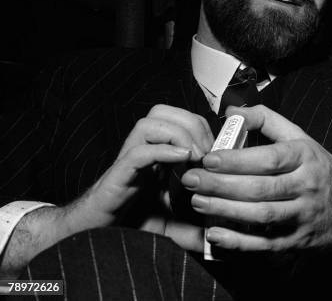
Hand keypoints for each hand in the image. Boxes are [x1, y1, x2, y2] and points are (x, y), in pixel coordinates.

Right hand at [68, 105, 212, 236]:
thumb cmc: (127, 226)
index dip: (201, 127)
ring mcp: (128, 162)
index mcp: (157, 155)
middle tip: (207, 152)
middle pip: (163, 112)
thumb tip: (211, 235)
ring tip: (194, 156)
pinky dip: (161, 151)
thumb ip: (189, 228)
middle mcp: (142, 151)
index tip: (217, 151)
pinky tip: (181, 160)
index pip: (178, 119)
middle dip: (192, 124)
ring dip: (178, 133)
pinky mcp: (116, 178)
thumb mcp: (168, 224)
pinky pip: (137, 153)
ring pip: (148, 123)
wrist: (92, 239)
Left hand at [180, 105, 331, 252]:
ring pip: (261, 215)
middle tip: (191, 180)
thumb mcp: (300, 137)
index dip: (237, 159)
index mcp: (305, 156)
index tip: (209, 158)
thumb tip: (232, 111)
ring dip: (226, 209)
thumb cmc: (319, 167)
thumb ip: (266, 120)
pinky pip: (266, 243)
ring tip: (197, 201)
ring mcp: (303, 215)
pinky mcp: (298, 240)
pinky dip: (239, 241)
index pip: (269, 158)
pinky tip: (215, 233)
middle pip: (261, 188)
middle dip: (222, 185)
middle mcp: (306, 186)